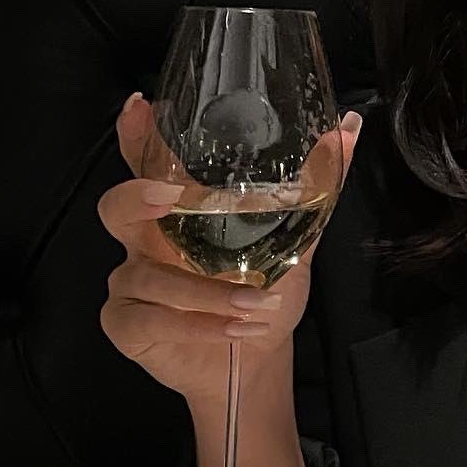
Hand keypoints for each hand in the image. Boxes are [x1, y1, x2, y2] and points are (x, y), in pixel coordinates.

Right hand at [97, 93, 363, 405]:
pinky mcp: (127, 324)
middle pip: (117, 207)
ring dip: (204, 291)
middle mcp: (147, 240)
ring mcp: (131, 283)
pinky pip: (149, 319)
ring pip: (145, 275)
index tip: (140, 107)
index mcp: (180, 213)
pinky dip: (198, 324)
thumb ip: (317, 190)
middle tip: (170, 198)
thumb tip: (349, 129)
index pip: (149, 164)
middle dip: (137, 197)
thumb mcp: (296, 241)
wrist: (257, 359)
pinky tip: (237, 329)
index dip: (136, 136)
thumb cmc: (265, 292)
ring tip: (257, 304)